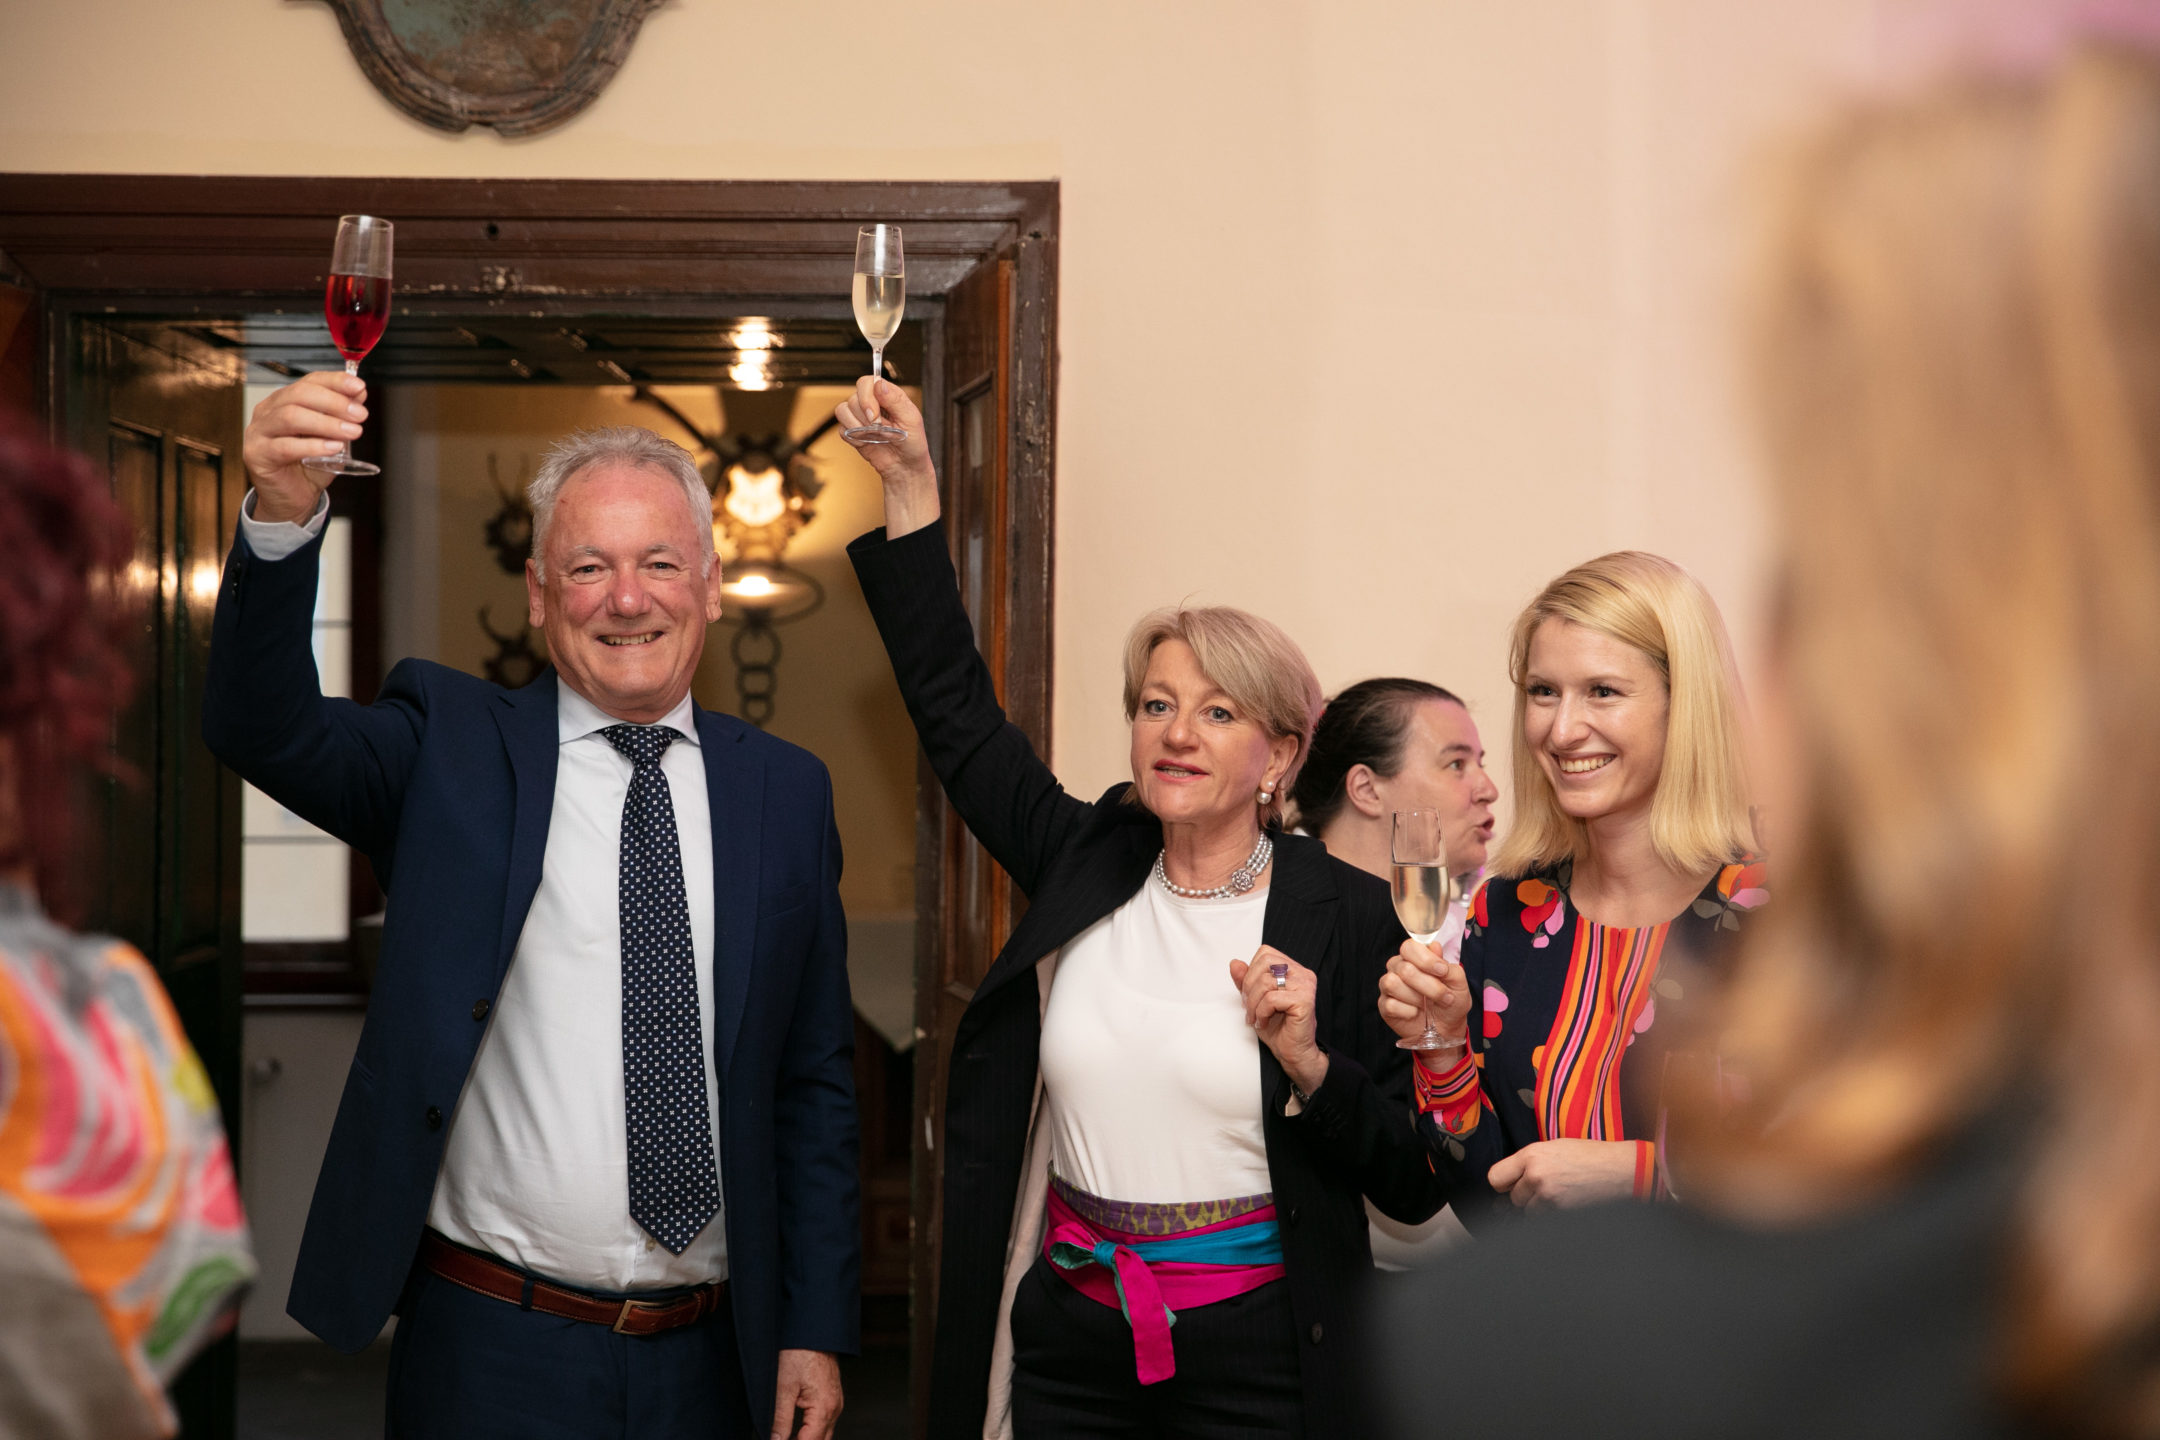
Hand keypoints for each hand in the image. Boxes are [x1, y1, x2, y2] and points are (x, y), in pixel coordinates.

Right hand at [243, 371, 367, 523]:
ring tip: (352, 432)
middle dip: (334, 402)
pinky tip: (334, 448)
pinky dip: (313, 446)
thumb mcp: (333, 437)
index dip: (335, 381)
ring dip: (326, 423)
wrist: (294, 498)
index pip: (309, 381)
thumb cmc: (310, 466)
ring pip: (291, 417)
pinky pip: (285, 446)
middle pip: (299, 394)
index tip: (359, 387)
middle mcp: (268, 411)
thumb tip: (359, 393)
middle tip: (359, 415)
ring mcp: (258, 432)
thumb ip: (343, 416)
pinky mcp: (257, 455)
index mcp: (285, 401)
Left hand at [771, 1348, 842, 1439]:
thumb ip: (780, 1419)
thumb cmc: (800, 1353)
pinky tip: (798, 1430)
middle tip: (782, 1439)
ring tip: (787, 1436)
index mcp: (824, 1409)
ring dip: (808, 1439)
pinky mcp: (832, 1396)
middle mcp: (835, 1408)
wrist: (813, 1330)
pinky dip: (813, 1430)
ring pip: (824, 1434)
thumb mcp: (783, 1388)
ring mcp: (835, 1402)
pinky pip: (825, 1421)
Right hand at [835, 377, 940, 536]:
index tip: (875, 416)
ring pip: (842, 410)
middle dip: (864, 416)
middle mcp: (871, 403)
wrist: (905, 467)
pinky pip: (841, 428)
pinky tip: (867, 442)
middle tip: (879, 429)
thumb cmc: (913, 443)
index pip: (866, 382)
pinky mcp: (852, 432)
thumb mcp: (911, 419)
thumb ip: (895, 400)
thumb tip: (879, 383)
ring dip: (858, 426)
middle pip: (853, 397)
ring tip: (875, 436)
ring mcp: (860, 417)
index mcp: (887, 395)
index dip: (867, 397)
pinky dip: (853, 437)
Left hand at [1230, 945, 1328, 1096]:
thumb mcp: (1254, 1000)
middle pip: (1265, 963)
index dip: (1250, 972)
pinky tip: (1263, 1023)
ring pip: (1266, 982)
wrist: (1292, 1053)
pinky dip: (1261, 1012)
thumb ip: (1245, 981)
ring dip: (1253, 1003)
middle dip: (1249, 986)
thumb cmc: (1277, 1027)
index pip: (1265, 953)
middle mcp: (1302, 974)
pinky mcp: (1304, 1001)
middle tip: (1249, 1007)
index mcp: (1293, 969)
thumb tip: (1234, 963)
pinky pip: (1271, 999)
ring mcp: (1305, 986)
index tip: (1248, 994)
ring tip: (1255, 1018)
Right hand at [1377, 937, 1469, 1047]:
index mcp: (1415, 957)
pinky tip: (1415, 1013)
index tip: (1442, 971)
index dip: (1425, 959)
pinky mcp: (1385, 1005)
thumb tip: (1434, 947)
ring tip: (1427, 1005)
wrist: (1447, 1029)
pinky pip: (1391, 1004)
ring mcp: (1389, 987)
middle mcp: (1398, 968)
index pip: (1409, 946)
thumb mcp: (1458, 983)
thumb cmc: (1452, 1002)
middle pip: (1404, 968)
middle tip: (1445, 996)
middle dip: (1429, 986)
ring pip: (1392, 983)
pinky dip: (1408, 1011)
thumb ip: (1448, 965)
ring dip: (1417, 998)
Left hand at [1487, 1139, 1639, 1209]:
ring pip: (1529, 1212)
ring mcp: (1548, 1197)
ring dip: (1540, 1208)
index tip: (1511, 1185)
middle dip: (1526, 1196)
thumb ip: (1528, 1163)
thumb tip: (1509, 1184)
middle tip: (1547, 1188)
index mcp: (1531, 1155)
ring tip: (1561, 1194)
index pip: (1495, 1178)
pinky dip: (1552, 1216)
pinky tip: (1568, 1203)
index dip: (1503, 1184)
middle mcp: (1535, 1175)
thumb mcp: (1555, 1148)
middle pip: (1513, 1198)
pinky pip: (1545, 1220)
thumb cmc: (1591, 1156)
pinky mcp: (1561, 1213)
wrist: (1622, 1170)